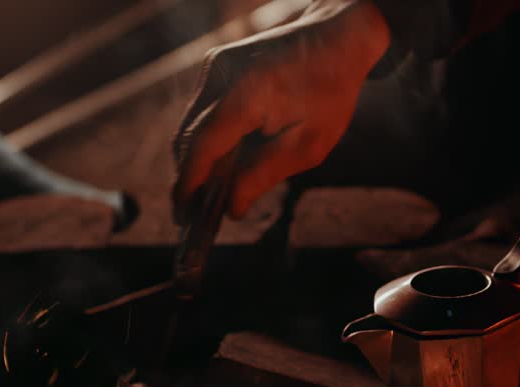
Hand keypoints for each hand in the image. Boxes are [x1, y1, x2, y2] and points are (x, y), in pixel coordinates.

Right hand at [172, 0, 390, 219]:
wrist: (335, 36)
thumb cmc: (330, 90)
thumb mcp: (309, 144)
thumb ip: (265, 175)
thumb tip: (233, 208)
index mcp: (248, 95)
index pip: (203, 145)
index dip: (190, 183)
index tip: (184, 214)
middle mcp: (222, 75)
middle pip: (189, 137)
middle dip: (189, 178)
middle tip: (193, 217)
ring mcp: (215, 66)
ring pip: (191, 125)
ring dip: (198, 161)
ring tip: (207, 197)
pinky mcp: (216, 65)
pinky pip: (202, 111)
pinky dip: (208, 140)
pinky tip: (222, 165)